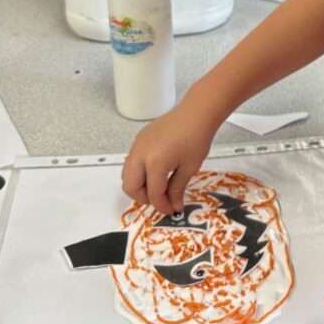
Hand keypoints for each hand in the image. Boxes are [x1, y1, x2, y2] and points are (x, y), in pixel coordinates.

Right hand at [121, 99, 215, 214]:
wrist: (197, 113)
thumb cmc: (197, 136)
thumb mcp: (189, 168)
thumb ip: (177, 189)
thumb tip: (174, 205)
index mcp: (155, 162)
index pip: (153, 193)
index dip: (162, 205)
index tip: (170, 209)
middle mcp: (141, 153)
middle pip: (130, 186)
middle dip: (144, 198)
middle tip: (161, 201)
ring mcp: (137, 145)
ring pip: (127, 174)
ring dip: (139, 186)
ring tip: (159, 188)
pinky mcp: (139, 139)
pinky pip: (131, 161)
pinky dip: (139, 172)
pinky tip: (156, 173)